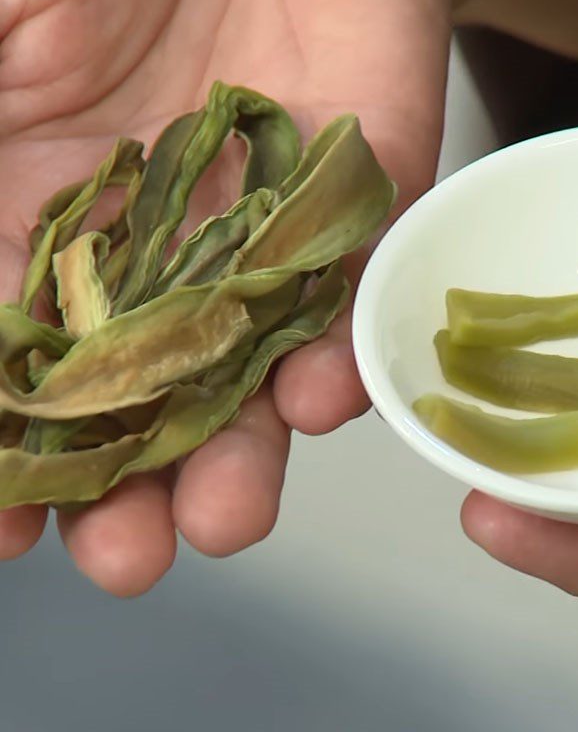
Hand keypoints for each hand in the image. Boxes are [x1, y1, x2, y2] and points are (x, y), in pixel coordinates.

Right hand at [0, 0, 450, 594]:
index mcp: (52, 209)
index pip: (30, 359)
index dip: (20, 446)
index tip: (8, 531)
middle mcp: (160, 245)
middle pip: (150, 395)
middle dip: (134, 481)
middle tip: (126, 561)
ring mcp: (262, 231)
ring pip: (255, 371)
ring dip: (239, 454)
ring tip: (222, 521)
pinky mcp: (355, 203)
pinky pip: (349, 296)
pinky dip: (336, 351)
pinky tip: (312, 400)